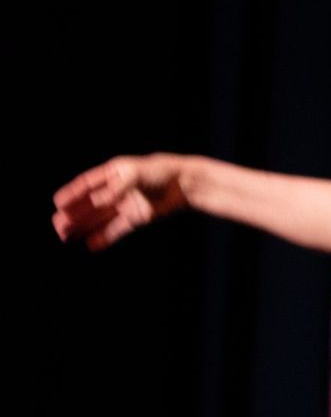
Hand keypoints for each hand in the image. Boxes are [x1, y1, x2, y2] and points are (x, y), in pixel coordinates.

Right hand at [52, 155, 192, 250]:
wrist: (185, 184)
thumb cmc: (160, 171)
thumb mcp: (135, 174)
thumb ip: (116, 187)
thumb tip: (97, 201)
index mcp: (112, 173)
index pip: (86, 185)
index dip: (72, 194)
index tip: (58, 204)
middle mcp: (116, 190)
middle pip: (89, 204)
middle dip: (73, 215)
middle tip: (58, 226)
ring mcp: (125, 204)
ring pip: (99, 218)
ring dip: (83, 227)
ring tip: (66, 236)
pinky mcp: (136, 218)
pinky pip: (116, 229)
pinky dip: (105, 237)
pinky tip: (92, 245)